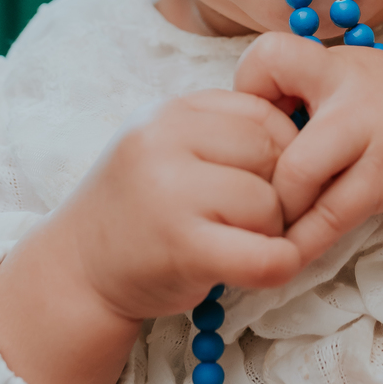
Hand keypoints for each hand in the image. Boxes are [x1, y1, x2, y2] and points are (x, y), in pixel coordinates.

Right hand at [60, 90, 303, 319]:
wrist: (77, 270)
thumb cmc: (137, 211)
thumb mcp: (166, 149)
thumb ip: (220, 133)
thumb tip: (305, 131)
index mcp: (169, 113)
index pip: (262, 114)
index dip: (283, 151)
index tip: (269, 182)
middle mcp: (164, 141)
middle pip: (272, 153)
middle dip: (279, 190)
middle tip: (254, 219)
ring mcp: (171, 193)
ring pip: (269, 202)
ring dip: (270, 230)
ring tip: (237, 242)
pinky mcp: (182, 247)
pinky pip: (265, 255)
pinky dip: (277, 265)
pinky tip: (255, 269)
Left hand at [235, 34, 382, 268]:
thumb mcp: (362, 87)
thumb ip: (313, 102)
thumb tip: (250, 136)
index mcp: (336, 64)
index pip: (266, 56)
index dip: (246, 94)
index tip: (256, 131)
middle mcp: (348, 88)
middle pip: (265, 124)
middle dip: (250, 172)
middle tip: (251, 198)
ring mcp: (370, 132)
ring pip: (294, 175)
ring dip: (276, 212)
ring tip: (270, 233)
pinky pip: (331, 215)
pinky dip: (305, 242)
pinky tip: (291, 257)